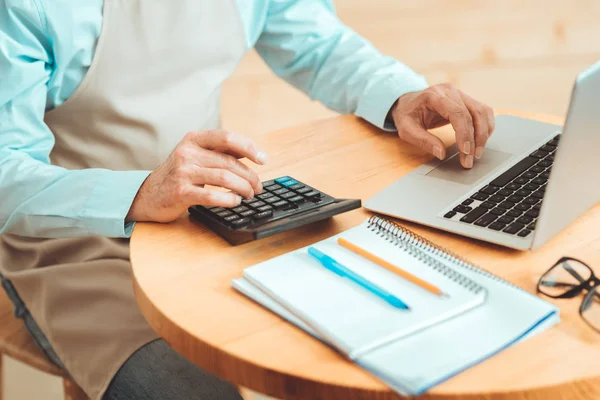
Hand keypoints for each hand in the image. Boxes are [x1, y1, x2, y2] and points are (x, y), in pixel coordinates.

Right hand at [127, 130, 267, 222]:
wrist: (148, 195)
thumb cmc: (178, 175)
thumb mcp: (196, 156)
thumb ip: (219, 152)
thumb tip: (251, 152)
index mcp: (194, 139)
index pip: (227, 137)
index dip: (250, 147)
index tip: (263, 159)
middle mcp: (187, 152)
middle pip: (229, 162)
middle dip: (250, 176)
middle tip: (258, 187)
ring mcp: (183, 172)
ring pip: (224, 177)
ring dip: (243, 188)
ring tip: (249, 195)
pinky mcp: (180, 192)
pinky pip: (212, 195)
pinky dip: (229, 199)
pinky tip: (235, 201)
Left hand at [390, 83, 494, 168]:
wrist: (407, 103)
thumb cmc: (406, 115)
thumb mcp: (406, 130)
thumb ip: (423, 141)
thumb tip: (441, 154)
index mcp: (434, 96)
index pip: (457, 113)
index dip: (464, 133)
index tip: (465, 152)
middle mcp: (450, 91)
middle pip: (473, 113)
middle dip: (475, 139)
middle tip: (470, 160)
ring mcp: (460, 94)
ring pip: (482, 111)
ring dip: (483, 133)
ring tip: (477, 153)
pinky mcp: (466, 100)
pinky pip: (482, 111)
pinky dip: (485, 126)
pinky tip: (480, 141)